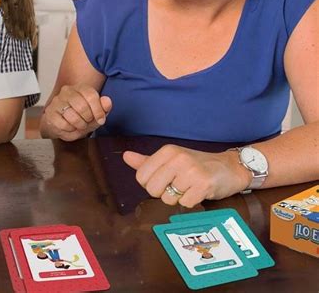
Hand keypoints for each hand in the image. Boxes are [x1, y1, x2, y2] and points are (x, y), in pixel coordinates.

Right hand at [44, 84, 111, 140]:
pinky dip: (70, 130)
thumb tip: (107, 101)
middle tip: (88, 122)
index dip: (98, 110)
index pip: (91, 95)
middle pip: (82, 106)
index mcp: (81, 88)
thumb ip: (104, 107)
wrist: (61, 124)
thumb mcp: (95, 113)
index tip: (101, 119)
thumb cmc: (80, 116)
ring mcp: (57, 101)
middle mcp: (67, 91)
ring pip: (72, 116)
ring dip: (80, 125)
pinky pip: (64, 124)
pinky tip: (70, 127)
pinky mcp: (50, 113)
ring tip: (80, 125)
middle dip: (88, 119)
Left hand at [123, 145, 250, 207]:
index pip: (141, 177)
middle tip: (178, 186)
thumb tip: (125, 156)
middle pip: (152, 189)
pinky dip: (191, 202)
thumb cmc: (196, 164)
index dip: (150, 184)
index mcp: (167, 151)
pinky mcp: (203, 185)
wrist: (229, 167)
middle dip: (163, 193)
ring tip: (190, 188)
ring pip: (168, 199)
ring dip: (179, 199)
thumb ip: (147, 161)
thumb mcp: (171, 159)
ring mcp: (191, 171)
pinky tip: (199, 192)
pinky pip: (185, 204)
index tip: (164, 181)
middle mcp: (177, 159)